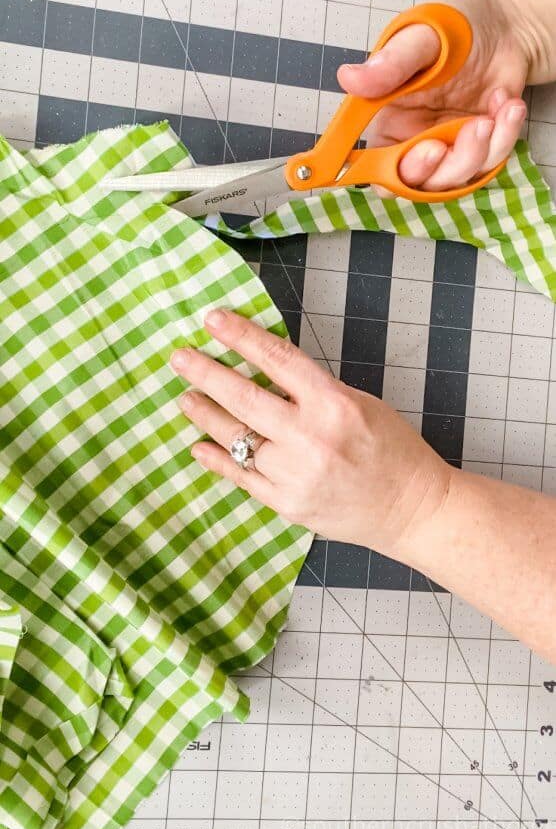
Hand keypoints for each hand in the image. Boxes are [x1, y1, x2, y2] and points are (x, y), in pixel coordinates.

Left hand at [170, 309, 451, 554]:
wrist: (411, 508)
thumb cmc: (392, 450)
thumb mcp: (360, 403)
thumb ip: (314, 391)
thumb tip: (267, 372)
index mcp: (333, 404)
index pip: (277, 360)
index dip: (241, 337)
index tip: (213, 320)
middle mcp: (310, 438)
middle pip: (245, 399)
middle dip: (207, 374)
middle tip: (179, 357)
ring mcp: (294, 474)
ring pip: (237, 438)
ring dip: (206, 415)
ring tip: (186, 398)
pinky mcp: (286, 504)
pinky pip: (241, 478)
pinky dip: (217, 459)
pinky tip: (199, 445)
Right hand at [337, 0, 529, 194]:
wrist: (505, 26)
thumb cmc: (455, 26)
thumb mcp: (421, 38)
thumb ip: (390, 64)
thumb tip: (348, 78)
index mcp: (389, 121)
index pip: (376, 166)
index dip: (391, 174)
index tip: (428, 150)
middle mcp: (414, 141)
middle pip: (420, 182)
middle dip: (449, 165)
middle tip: (475, 127)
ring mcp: (449, 148)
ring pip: (458, 177)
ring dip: (482, 149)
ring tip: (500, 106)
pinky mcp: (479, 149)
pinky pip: (490, 163)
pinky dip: (504, 137)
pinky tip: (508, 104)